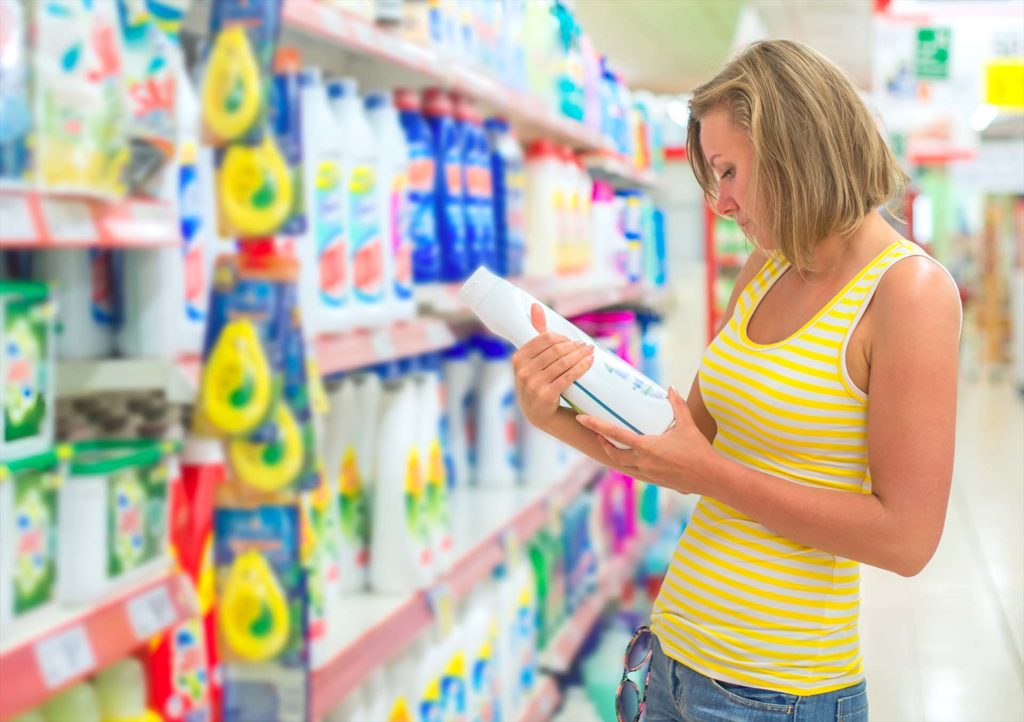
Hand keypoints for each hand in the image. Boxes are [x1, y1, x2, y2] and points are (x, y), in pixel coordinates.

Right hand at [512, 304, 594, 429]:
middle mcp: (522, 371)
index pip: (545, 339)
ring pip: (564, 362)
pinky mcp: (545, 395)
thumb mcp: (532, 360)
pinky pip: (568, 376)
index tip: (572, 341)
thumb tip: (536, 306)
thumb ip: (535, 333)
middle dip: (575, 346)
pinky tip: (590, 362)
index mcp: (517, 358)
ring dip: (581, 355)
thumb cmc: (537, 381)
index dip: (562, 338)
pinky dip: (582, 367)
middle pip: (556, 350)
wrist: (538, 414)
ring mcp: (533, 384)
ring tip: (591, 352)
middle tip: (587, 346)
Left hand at [576, 386, 713, 494]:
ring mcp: (648, 474)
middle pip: (613, 453)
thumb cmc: (699, 450)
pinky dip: (629, 464)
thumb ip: (677, 404)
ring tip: (610, 444)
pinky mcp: (655, 481)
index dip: (596, 425)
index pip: (615, 434)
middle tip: (598, 433)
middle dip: (603, 443)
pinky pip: (635, 472)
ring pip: (622, 465)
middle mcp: (643, 462)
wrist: (711, 477)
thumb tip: (670, 387)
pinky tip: (632, 458)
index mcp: (647, 447)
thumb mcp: (688, 424)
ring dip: (614, 454)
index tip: (582, 419)